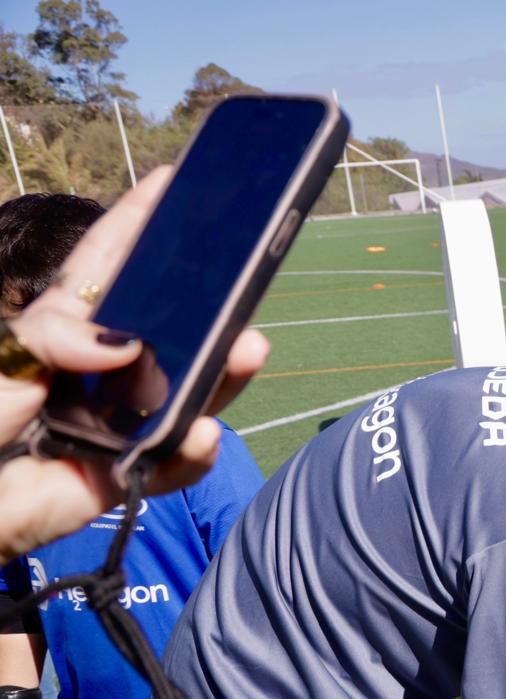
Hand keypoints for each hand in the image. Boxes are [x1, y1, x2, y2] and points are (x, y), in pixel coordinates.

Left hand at [0, 166, 268, 562]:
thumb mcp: (1, 357)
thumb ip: (53, 338)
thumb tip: (129, 344)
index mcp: (58, 330)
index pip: (105, 269)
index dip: (137, 224)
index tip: (173, 182)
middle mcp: (96, 373)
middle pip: (168, 335)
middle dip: (213, 314)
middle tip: (245, 294)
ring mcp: (114, 426)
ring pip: (186, 396)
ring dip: (223, 377)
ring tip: (249, 353)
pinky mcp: (122, 478)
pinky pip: (172, 464)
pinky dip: (192, 452)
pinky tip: (199, 436)